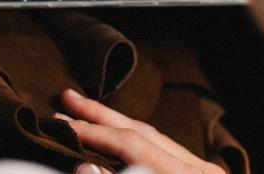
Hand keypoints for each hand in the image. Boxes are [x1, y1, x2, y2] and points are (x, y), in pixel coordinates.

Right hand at [58, 89, 224, 173]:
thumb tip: (84, 167)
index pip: (133, 144)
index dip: (94, 132)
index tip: (63, 123)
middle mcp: (201, 171)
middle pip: (144, 132)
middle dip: (102, 114)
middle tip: (69, 97)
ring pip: (156, 139)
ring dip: (117, 124)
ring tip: (87, 112)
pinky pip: (166, 151)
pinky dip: (137, 140)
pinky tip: (119, 138)